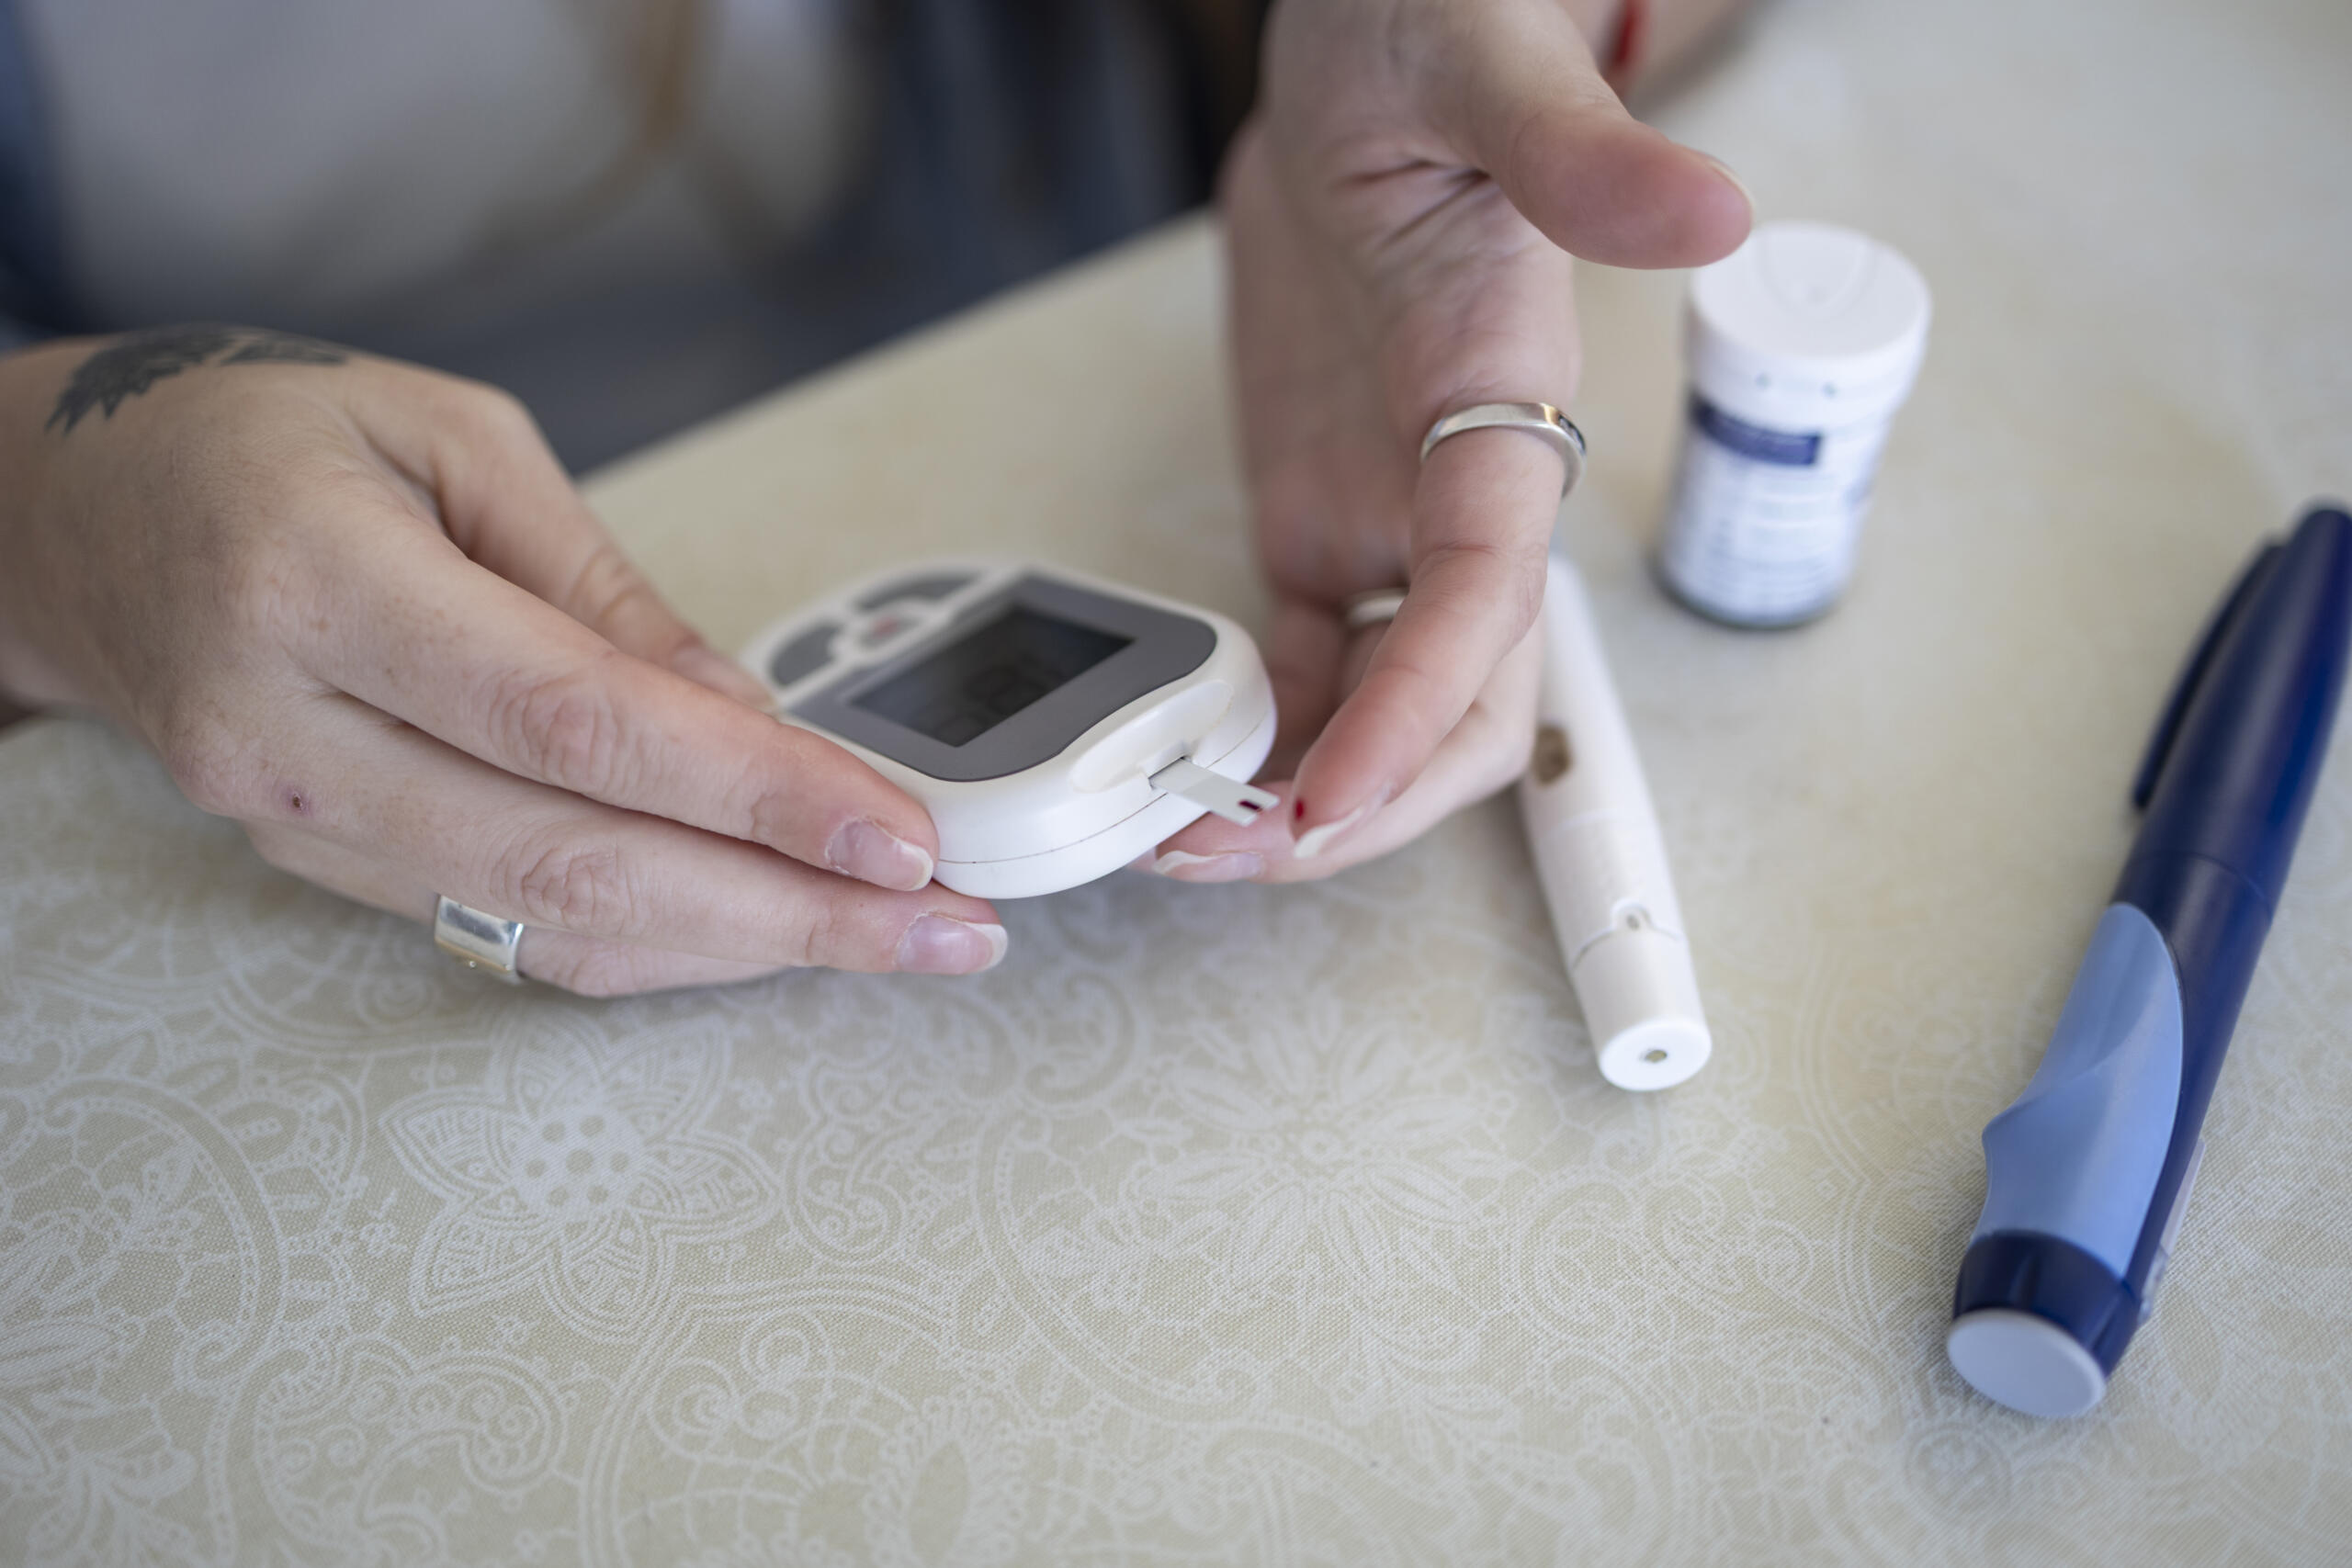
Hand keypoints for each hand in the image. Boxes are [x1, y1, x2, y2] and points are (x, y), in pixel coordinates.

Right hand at [0, 329, 1007, 992]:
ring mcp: (295, 823)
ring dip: (742, 949)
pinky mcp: (317, 868)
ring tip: (894, 940)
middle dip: (791, 913)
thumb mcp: (455, 440)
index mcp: (323, 587)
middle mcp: (294, 733)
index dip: (755, 794)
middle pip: (578, 864)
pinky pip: (505, 932)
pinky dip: (654, 943)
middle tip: (948, 927)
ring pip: (547, 928)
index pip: (578, 725)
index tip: (900, 836)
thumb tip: (746, 720)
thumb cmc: (265, 438)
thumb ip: (604, 594)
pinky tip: (768, 932)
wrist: (70, 515)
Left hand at [1152, 0, 1749, 883]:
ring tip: (1181, 841)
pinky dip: (1260, 732)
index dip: (1420, 712)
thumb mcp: (1492, 76)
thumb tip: (1709, 210)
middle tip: (1229, 852)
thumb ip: (1579, 159)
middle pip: (1462, 705)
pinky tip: (1189, 774)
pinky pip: (1308, 662)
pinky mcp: (1328, 516)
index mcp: (1507, 409)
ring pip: (1384, 710)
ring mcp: (1391, 517)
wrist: (1371, 51)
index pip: (1488, 600)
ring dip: (1303, 793)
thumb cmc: (1440, 47)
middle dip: (1365, 801)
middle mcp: (1462, 492)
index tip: (1332, 793)